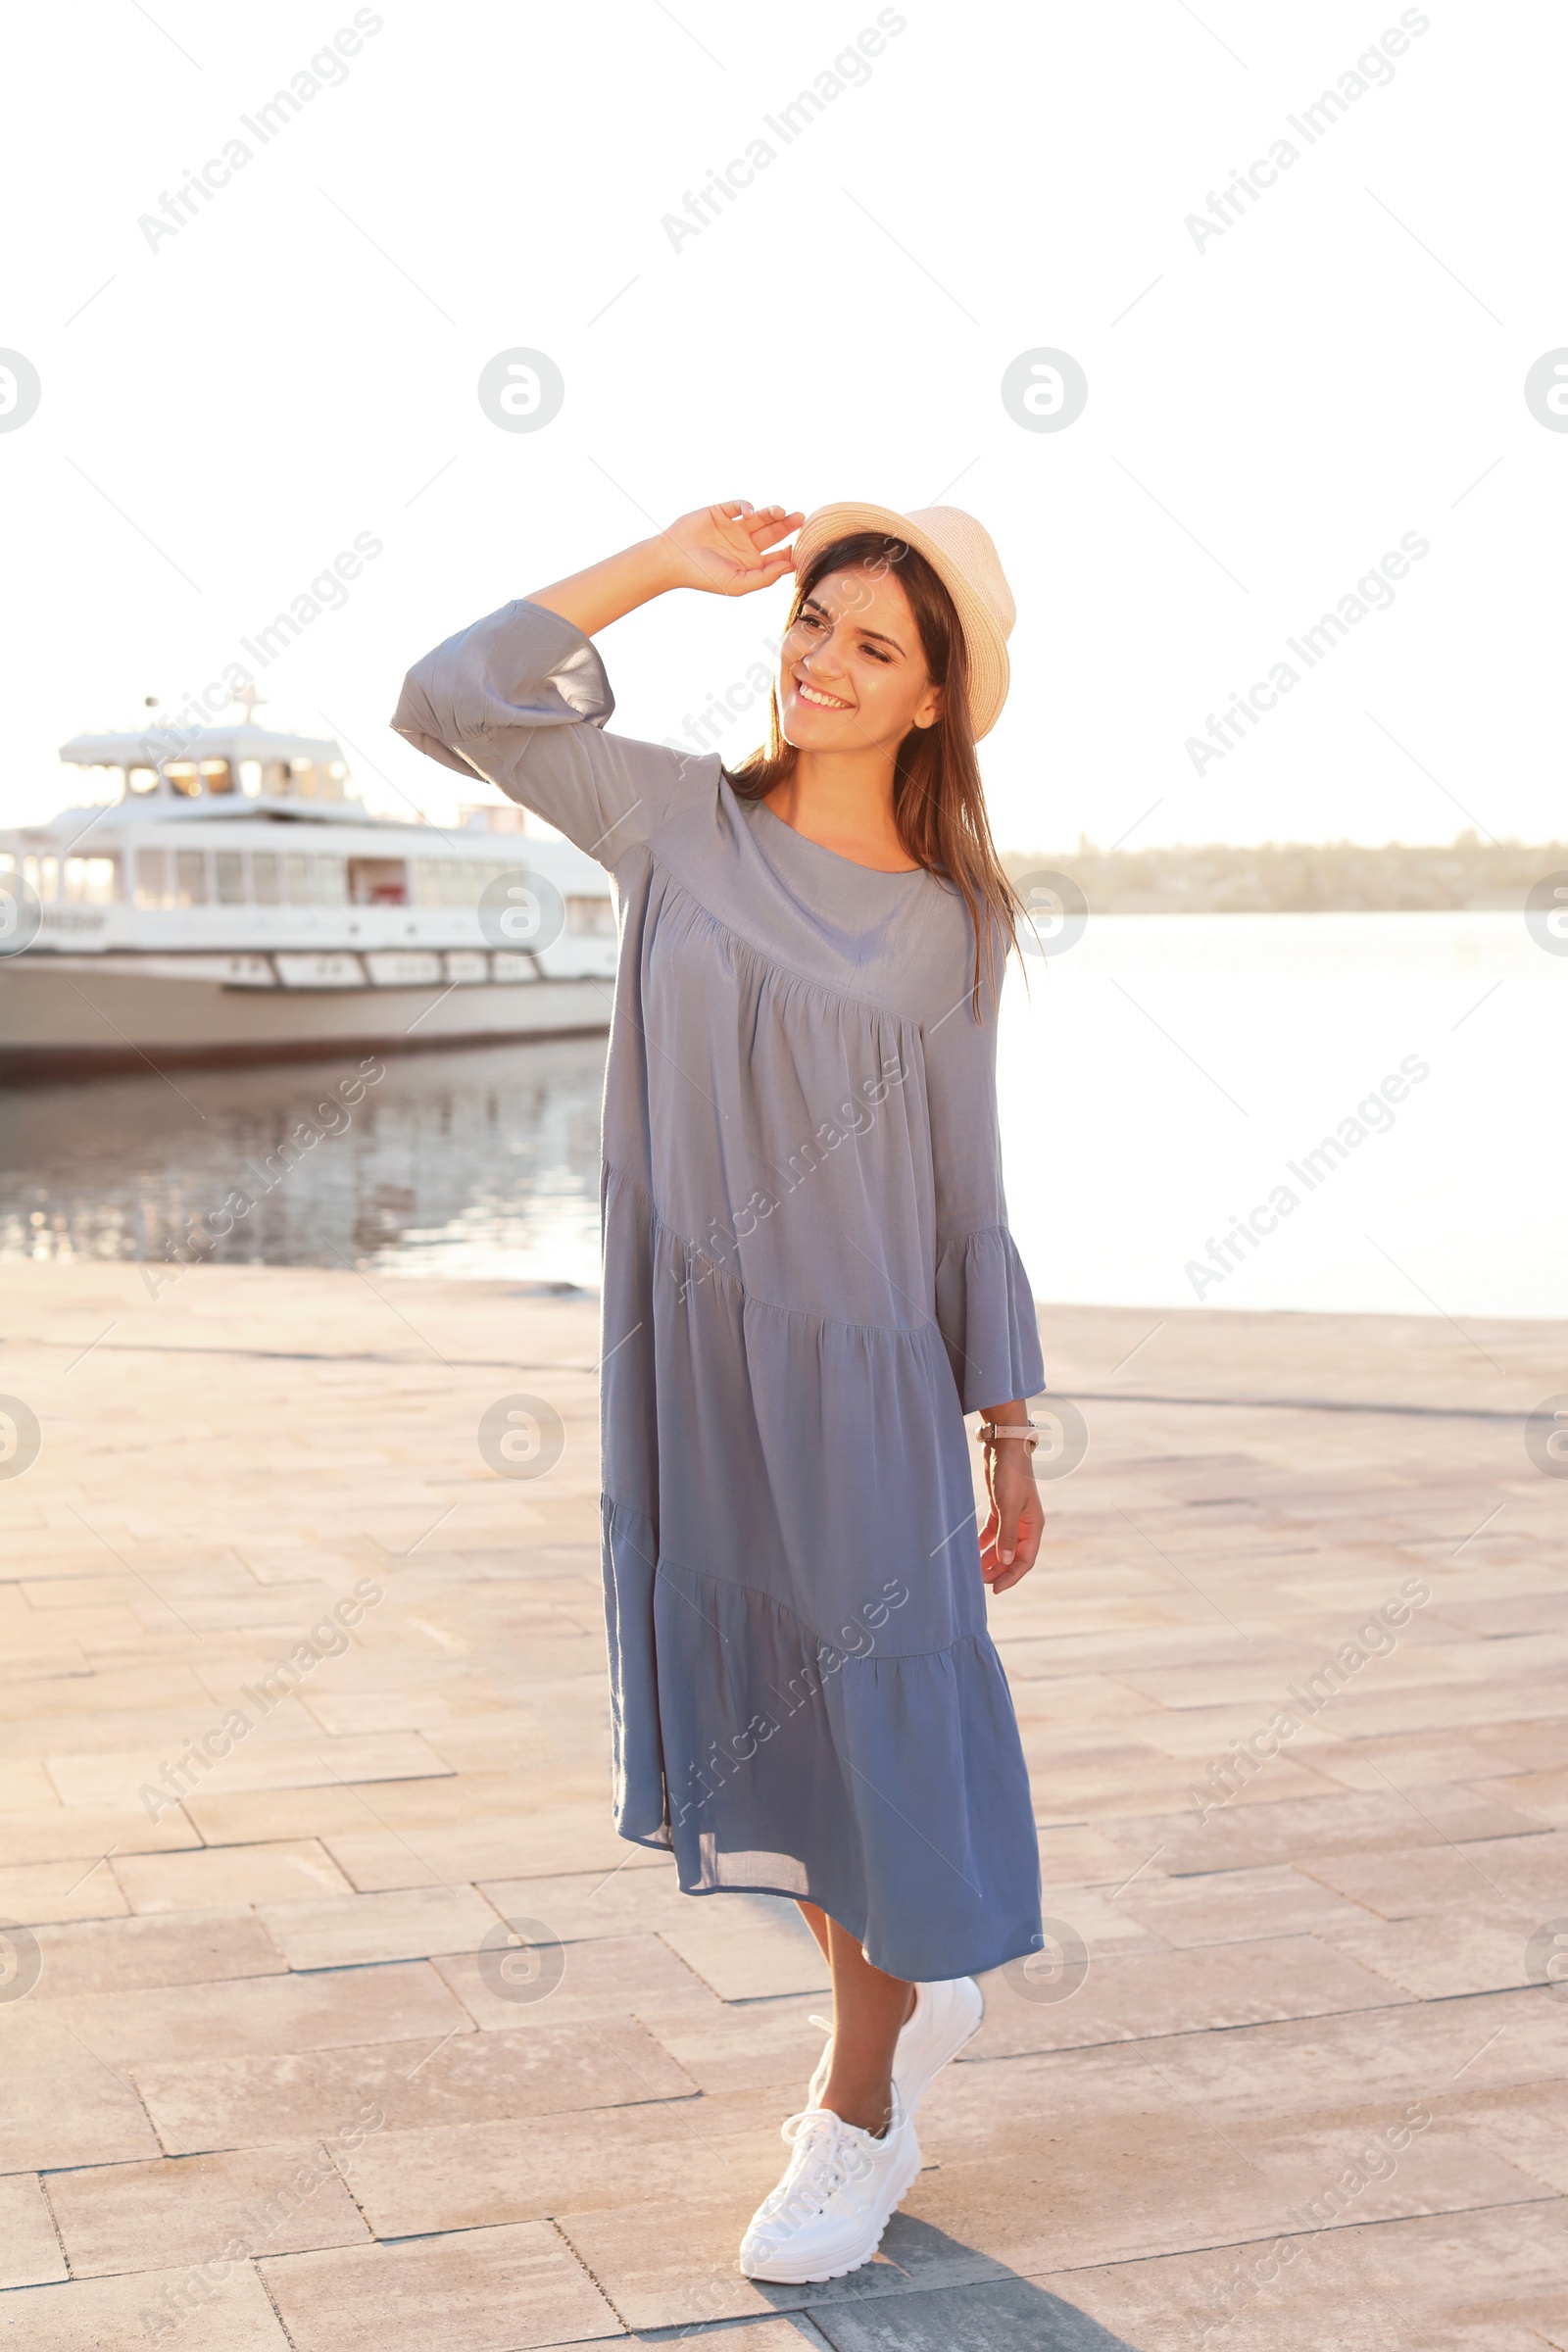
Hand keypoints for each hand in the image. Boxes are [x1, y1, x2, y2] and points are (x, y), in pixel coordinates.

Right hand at [654, 502, 802, 597]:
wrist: (674, 560)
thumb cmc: (705, 577)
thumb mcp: (738, 583)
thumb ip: (765, 577)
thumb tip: (790, 566)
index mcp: (752, 563)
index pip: (778, 555)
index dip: (790, 551)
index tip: (797, 548)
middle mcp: (746, 544)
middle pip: (774, 532)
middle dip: (788, 525)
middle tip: (800, 518)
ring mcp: (735, 527)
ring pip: (761, 517)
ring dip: (772, 513)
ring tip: (779, 512)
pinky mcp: (722, 512)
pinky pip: (740, 506)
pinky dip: (747, 506)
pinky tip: (749, 513)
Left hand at [979, 1443, 1042, 1593]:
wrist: (1004, 1445)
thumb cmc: (1010, 1474)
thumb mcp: (1008, 1506)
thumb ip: (1007, 1535)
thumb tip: (1007, 1561)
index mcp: (1034, 1526)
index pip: (1025, 1560)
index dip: (1011, 1577)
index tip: (995, 1590)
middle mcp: (1025, 1524)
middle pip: (1013, 1556)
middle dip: (997, 1570)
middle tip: (978, 1581)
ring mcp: (1012, 1517)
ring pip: (1002, 1546)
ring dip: (989, 1559)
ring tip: (973, 1570)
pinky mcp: (1000, 1509)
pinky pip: (992, 1533)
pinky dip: (983, 1543)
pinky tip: (972, 1550)